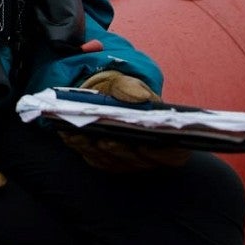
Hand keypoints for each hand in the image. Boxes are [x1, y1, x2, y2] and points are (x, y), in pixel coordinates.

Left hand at [62, 71, 191, 170]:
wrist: (100, 91)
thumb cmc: (120, 90)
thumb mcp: (126, 82)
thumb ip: (131, 89)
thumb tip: (140, 98)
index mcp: (163, 134)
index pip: (173, 154)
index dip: (161, 154)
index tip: (144, 145)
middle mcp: (147, 153)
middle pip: (137, 161)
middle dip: (120, 150)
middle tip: (106, 141)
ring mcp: (125, 159)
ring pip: (113, 162)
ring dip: (96, 150)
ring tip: (83, 136)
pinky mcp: (103, 159)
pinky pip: (93, 158)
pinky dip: (82, 147)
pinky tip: (71, 136)